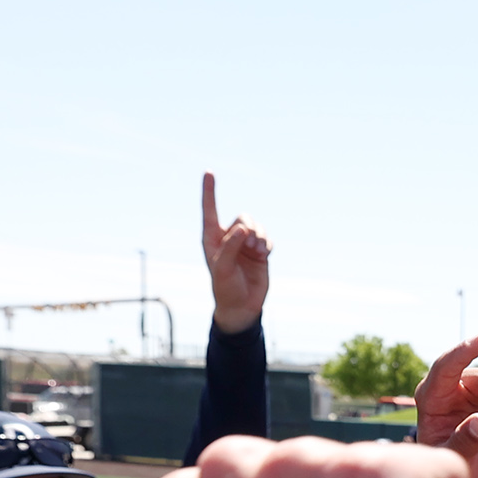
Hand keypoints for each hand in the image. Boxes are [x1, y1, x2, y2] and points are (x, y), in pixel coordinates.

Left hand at [200, 174, 271, 333]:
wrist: (241, 306)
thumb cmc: (224, 287)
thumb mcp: (223, 268)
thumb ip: (231, 246)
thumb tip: (243, 228)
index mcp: (212, 238)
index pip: (210, 210)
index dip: (209, 191)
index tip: (209, 172)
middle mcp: (229, 238)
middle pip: (242, 217)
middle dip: (250, 227)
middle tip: (252, 243)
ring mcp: (245, 244)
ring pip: (256, 226)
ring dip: (260, 236)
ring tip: (259, 251)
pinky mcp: (259, 252)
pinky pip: (267, 238)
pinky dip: (268, 244)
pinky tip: (264, 255)